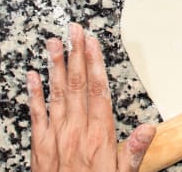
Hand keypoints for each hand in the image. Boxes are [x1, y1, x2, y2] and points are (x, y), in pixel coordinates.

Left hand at [27, 23, 155, 171]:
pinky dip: (33, 93)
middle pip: (77, 85)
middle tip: (74, 30)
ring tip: (54, 43)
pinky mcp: (39, 146)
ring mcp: (55, 137)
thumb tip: (149, 127)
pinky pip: (36, 114)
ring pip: (56, 94)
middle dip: (76, 55)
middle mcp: (76, 132)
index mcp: (99, 137)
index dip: (96, 64)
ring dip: (55, 66)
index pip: (98, 91)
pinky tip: (32, 75)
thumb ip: (133, 151)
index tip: (93, 42)